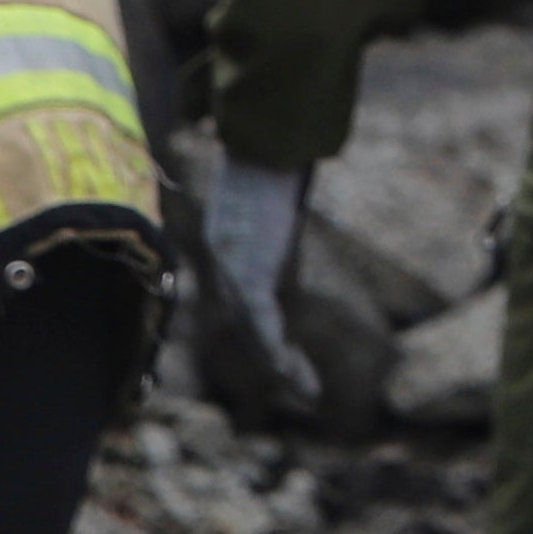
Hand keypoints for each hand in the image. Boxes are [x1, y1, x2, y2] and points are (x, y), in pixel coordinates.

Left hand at [197, 160, 318, 413]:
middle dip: (274, 359)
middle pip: (246, 324)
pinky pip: (258, 319)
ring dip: (278, 365)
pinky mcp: (246, 269)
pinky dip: (274, 348)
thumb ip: (277, 204)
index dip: (264, 336)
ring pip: (251, 330)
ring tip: (308, 390)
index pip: (243, 302)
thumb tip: (298, 187)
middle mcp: (224, 261)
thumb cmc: (272, 156)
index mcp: (228, 245)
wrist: (264, 144)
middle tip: (307, 387)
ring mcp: (231, 267)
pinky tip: (291, 370)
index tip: (289, 356)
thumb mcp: (271, 190)